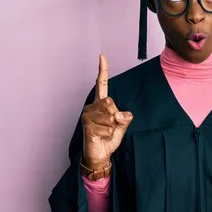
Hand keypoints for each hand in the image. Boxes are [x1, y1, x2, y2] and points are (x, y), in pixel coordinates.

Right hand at [81, 54, 132, 169]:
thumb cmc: (109, 138)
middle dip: (115, 116)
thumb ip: (125, 117)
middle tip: (111, 126)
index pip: (101, 84)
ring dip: (112, 128)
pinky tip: (101, 138)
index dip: (102, 70)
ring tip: (105, 132)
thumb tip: (118, 114)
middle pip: (109, 101)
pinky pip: (106, 129)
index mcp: (101, 103)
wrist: (101, 155)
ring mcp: (87, 116)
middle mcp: (92, 107)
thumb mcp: (122, 126)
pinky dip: (108, 135)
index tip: (102, 56)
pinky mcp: (87, 127)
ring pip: (109, 117)